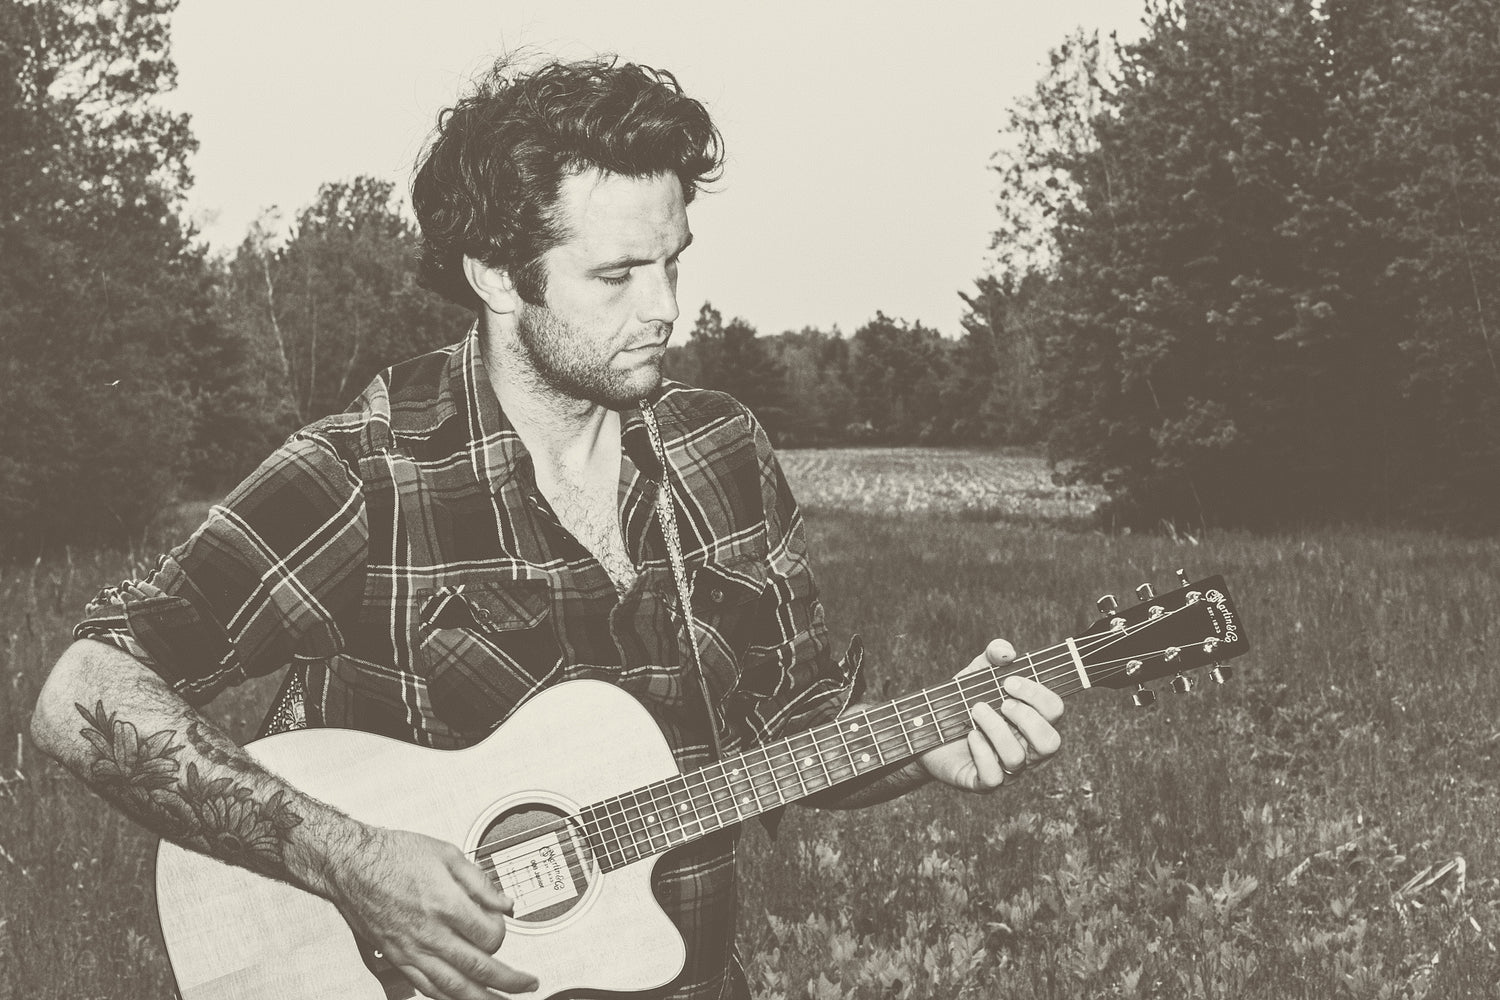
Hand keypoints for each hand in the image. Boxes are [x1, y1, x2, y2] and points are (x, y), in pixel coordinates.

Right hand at [321, 825, 536, 999]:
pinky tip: (459, 999)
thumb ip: (480, 881)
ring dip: (481, 999)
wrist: (352, 865)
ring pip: (453, 987)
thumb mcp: (447, 854)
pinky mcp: (397, 958)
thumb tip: (505, 902)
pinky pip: (425, 987)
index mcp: (446, 905)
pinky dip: (446, 998)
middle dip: (509, 981)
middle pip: (478, 969)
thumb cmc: (394, 855)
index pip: (490, 936)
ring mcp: (411, 950)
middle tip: (527, 985)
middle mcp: (430, 933)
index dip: (503, 931)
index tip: (502, 922)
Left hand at [920, 639, 1063, 791]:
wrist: (927, 728)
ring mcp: (1007, 769)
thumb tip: (1008, 652)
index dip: (1037, 694)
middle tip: (1002, 703)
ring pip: (1017, 759)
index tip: (1009, 681)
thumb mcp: (977, 672)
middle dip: (1026, 718)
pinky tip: (970, 735)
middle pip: (1050, 743)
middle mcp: (1027, 748)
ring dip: (996, 729)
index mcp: (1033, 720)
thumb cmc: (962, 701)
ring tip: (976, 711)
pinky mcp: (983, 782)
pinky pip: (993, 777)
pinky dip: (982, 753)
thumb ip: (994, 655)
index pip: (1054, 710)